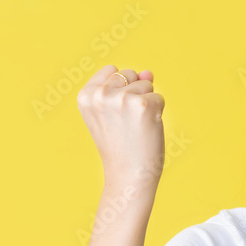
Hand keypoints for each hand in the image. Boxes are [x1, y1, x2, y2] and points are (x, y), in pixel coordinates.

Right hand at [76, 64, 165, 190]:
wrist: (128, 175)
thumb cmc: (121, 145)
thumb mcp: (114, 113)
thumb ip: (127, 87)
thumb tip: (149, 71)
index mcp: (86, 95)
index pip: (112, 70)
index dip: (121, 89)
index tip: (116, 113)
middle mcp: (100, 94)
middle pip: (130, 74)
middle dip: (135, 93)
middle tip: (127, 122)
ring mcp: (122, 99)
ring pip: (146, 84)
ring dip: (147, 104)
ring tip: (136, 127)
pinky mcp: (143, 105)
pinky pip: (159, 97)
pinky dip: (158, 112)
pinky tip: (147, 129)